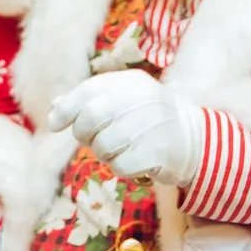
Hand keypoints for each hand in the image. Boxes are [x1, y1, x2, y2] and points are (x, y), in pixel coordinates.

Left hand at [48, 70, 203, 186]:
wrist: (195, 139)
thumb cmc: (149, 119)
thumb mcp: (123, 101)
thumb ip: (89, 101)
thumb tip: (55, 106)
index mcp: (131, 82)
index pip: (88, 90)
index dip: (67, 109)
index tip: (55, 124)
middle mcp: (142, 99)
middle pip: (91, 118)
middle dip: (84, 133)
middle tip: (93, 140)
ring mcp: (151, 125)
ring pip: (102, 145)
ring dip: (104, 154)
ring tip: (120, 149)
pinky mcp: (157, 152)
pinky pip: (119, 166)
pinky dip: (121, 168)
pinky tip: (134, 161)